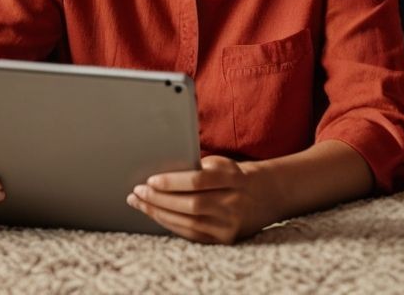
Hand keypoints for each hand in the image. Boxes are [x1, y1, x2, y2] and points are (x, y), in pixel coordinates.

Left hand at [126, 155, 268, 243]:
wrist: (267, 195)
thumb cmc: (235, 174)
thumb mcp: (223, 164)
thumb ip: (198, 167)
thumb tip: (162, 173)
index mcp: (233, 178)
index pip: (197, 181)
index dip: (172, 182)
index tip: (150, 180)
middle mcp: (234, 203)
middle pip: (190, 205)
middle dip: (159, 199)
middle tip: (137, 192)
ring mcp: (231, 224)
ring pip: (189, 223)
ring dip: (160, 214)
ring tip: (140, 204)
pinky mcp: (226, 239)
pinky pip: (194, 235)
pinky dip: (172, 226)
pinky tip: (157, 216)